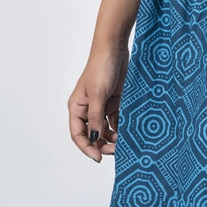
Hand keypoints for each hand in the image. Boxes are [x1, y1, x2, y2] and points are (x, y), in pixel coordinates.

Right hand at [68, 46, 128, 161]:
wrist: (115, 48)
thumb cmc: (101, 67)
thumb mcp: (98, 94)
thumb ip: (96, 118)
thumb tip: (95, 139)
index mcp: (77, 107)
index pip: (78, 134)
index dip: (86, 148)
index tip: (98, 158)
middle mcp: (88, 109)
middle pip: (93, 135)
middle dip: (102, 145)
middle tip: (115, 150)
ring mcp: (102, 106)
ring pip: (106, 130)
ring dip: (113, 138)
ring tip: (123, 141)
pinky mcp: (114, 101)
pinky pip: (116, 120)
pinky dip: (121, 127)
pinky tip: (129, 131)